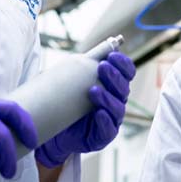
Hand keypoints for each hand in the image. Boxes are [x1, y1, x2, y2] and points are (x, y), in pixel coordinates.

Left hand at [35, 52, 135, 166]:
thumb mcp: (77, 78)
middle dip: (114, 77)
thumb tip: (105, 45)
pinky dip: (105, 120)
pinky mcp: (103, 136)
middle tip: (102, 66)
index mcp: (114, 86)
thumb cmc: (67, 99)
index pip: (126, 73)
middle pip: (123, 88)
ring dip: (107, 98)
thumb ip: (90, 65)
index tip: (112, 54)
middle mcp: (116, 101)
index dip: (123, 64)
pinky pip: (109, 129)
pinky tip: (98, 113)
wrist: (54, 126)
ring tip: (93, 90)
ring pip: (117, 108)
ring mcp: (112, 119)